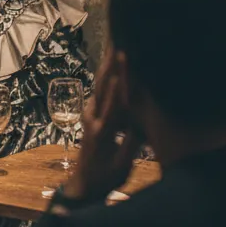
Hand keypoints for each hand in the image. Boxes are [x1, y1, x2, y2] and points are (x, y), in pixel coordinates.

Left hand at [61, 55, 142, 201]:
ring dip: (108, 65)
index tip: (125, 60)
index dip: (122, 80)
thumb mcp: (122, 167)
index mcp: (103, 131)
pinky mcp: (90, 117)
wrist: (83, 186)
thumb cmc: (105, 180)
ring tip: (114, 45)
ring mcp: (90, 116)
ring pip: (100, 86)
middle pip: (104, 85)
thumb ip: (130, 144)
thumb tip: (142, 125)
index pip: (114, 101)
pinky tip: (110, 66)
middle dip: (112, 62)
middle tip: (118, 40)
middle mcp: (93, 118)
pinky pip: (99, 93)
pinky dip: (106, 77)